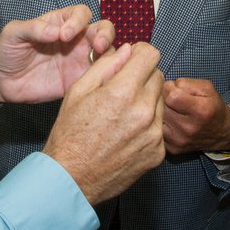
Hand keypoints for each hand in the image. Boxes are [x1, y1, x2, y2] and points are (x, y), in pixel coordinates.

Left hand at [0, 5, 116, 106]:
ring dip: (110, 55)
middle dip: (106, 35)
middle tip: (98, 46)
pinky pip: (97, 76)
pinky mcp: (77, 80)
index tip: (65, 34)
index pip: (81, 14)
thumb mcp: (14, 33)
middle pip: (102, 30)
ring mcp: (78, 60)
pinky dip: (104, 74)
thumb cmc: (6, 51)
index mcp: (60, 23)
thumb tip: (56, 32)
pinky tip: (99, 78)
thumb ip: (34, 28)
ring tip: (101, 63)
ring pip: (106, 52)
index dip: (79, 21)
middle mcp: (74, 39)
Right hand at [44, 42, 164, 204]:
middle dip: (142, 76)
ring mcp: (154, 134)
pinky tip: (126, 133)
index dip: (141, 53)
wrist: (71, 178)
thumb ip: (106, 65)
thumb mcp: (78, 90)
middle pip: (158, 75)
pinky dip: (147, 124)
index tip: (133, 59)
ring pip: (160, 101)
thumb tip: (128, 50)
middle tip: (122, 89)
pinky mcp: (158, 152)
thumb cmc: (70, 133)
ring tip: (122, 114)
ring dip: (146, 100)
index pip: (152, 55)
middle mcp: (144, 111)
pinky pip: (159, 125)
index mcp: (123, 92)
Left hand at [162, 78, 229, 154]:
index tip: (174, 89)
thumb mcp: (206, 88)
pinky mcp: (173, 149)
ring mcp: (180, 141)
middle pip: (162, 107)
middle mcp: (189, 128)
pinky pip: (157, 132)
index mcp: (200, 111)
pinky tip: (171, 123)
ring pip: (157, 119)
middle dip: (165, 100)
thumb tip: (165, 86)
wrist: (221, 133)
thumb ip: (185, 83)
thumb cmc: (212, 106)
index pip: (171, 96)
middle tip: (173, 101)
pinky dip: (161, 125)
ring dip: (161, 113)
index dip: (169, 88)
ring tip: (172, 111)